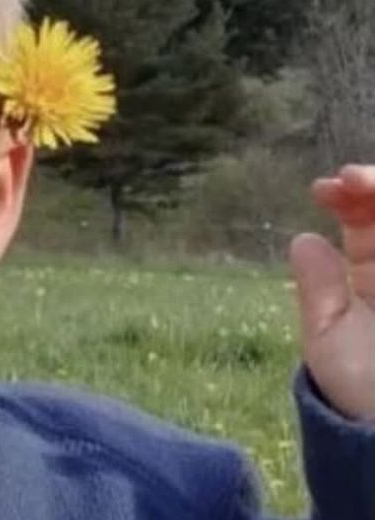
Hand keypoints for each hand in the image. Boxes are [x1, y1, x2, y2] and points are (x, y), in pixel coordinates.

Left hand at [290, 164, 374, 421]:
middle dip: (374, 185)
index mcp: (373, 279)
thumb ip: (319, 292)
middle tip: (353, 178)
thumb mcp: (331, 343)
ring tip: (365, 184)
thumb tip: (303, 239)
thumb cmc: (362, 394)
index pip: (364, 225)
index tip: (324, 188)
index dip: (348, 199)